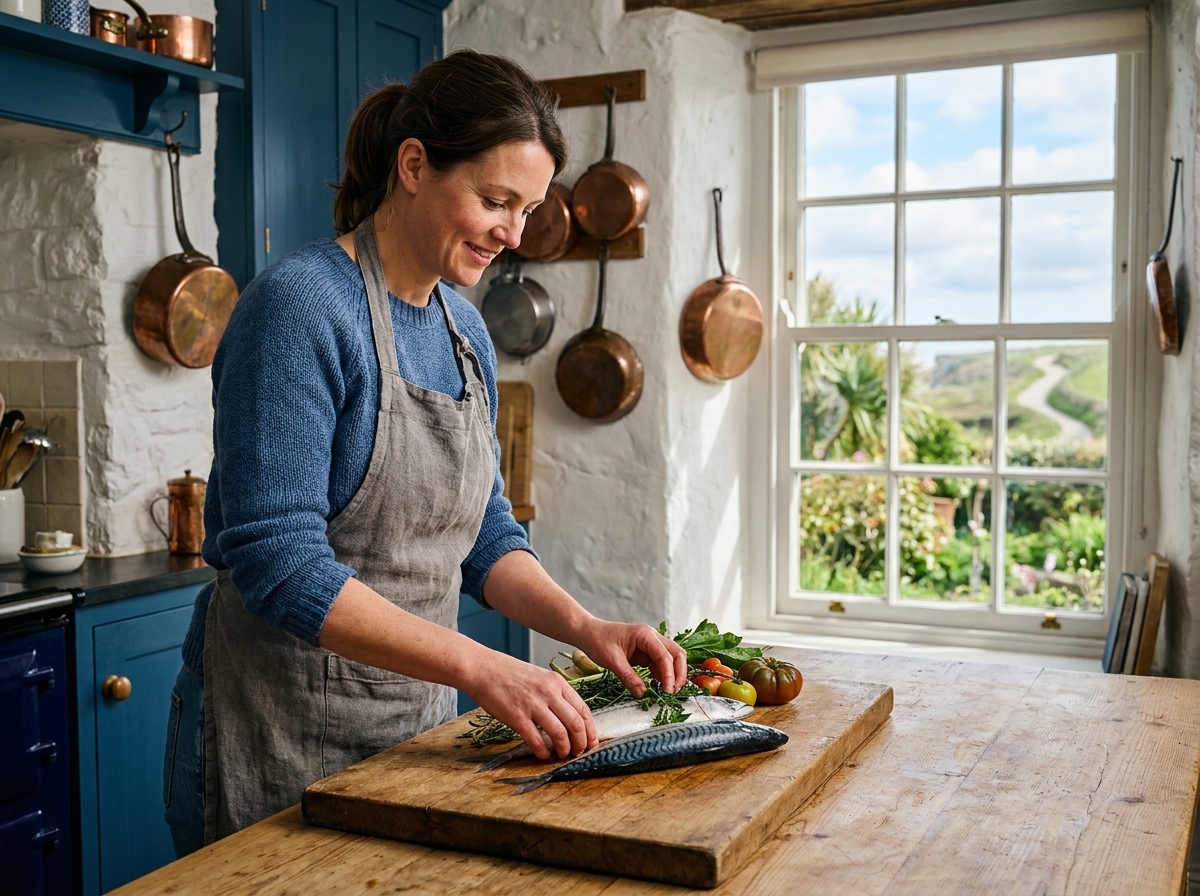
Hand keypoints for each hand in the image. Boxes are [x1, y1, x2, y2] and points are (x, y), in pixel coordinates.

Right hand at [464, 653, 597, 760]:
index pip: (583, 709)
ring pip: (560, 733)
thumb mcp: (540, 677)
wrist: (483, 668)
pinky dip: (543, 752)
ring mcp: (533, 704)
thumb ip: (556, 694)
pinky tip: (543, 755)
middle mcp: (549, 692)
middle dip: (581, 743)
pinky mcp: (516, 716)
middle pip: (576, 723)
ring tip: (562, 755)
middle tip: (579, 753)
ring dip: (564, 749)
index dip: (590, 730)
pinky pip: (536, 740)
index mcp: (557, 682)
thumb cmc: (510, 674)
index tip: (591, 742)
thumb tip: (569, 718)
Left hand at [574, 621, 687, 696]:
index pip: (665, 655)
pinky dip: (662, 676)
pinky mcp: (645, 654)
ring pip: (671, 660)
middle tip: (673, 692)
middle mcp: (652, 638)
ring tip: (667, 692)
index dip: (670, 674)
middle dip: (678, 673)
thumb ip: (628, 677)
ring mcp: (650, 645)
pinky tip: (658, 687)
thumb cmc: (597, 640)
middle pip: (676, 654)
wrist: (587, 633)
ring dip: (672, 675)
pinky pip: (660, 665)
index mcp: (645, 635)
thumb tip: (642, 694)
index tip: (668, 691)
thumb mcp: (612, 661)